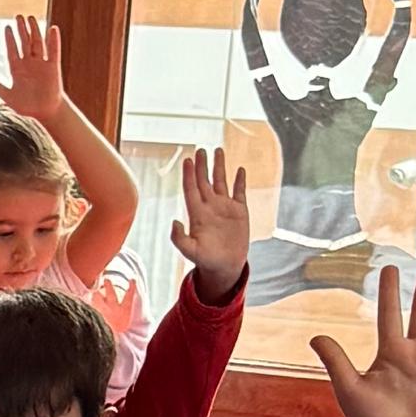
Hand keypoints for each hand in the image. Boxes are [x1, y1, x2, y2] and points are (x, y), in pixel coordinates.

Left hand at [0, 16, 67, 122]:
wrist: (45, 113)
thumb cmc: (27, 107)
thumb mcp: (8, 96)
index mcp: (18, 70)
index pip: (12, 50)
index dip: (10, 39)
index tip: (6, 27)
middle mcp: (29, 64)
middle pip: (24, 43)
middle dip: (21, 30)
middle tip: (18, 16)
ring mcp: (41, 64)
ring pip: (37, 43)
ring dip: (34, 30)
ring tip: (30, 18)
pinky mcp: (53, 67)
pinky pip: (53, 51)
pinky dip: (53, 40)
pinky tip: (52, 29)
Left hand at [168, 145, 250, 291]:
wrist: (225, 266)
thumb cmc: (206, 260)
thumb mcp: (190, 251)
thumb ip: (180, 238)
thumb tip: (175, 222)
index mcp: (197, 213)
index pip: (191, 189)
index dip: (189, 175)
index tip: (188, 160)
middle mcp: (210, 207)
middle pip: (204, 181)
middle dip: (202, 165)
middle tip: (200, 149)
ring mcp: (225, 208)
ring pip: (221, 182)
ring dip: (219, 166)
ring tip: (218, 150)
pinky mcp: (239, 212)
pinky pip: (239, 192)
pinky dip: (240, 180)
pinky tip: (240, 169)